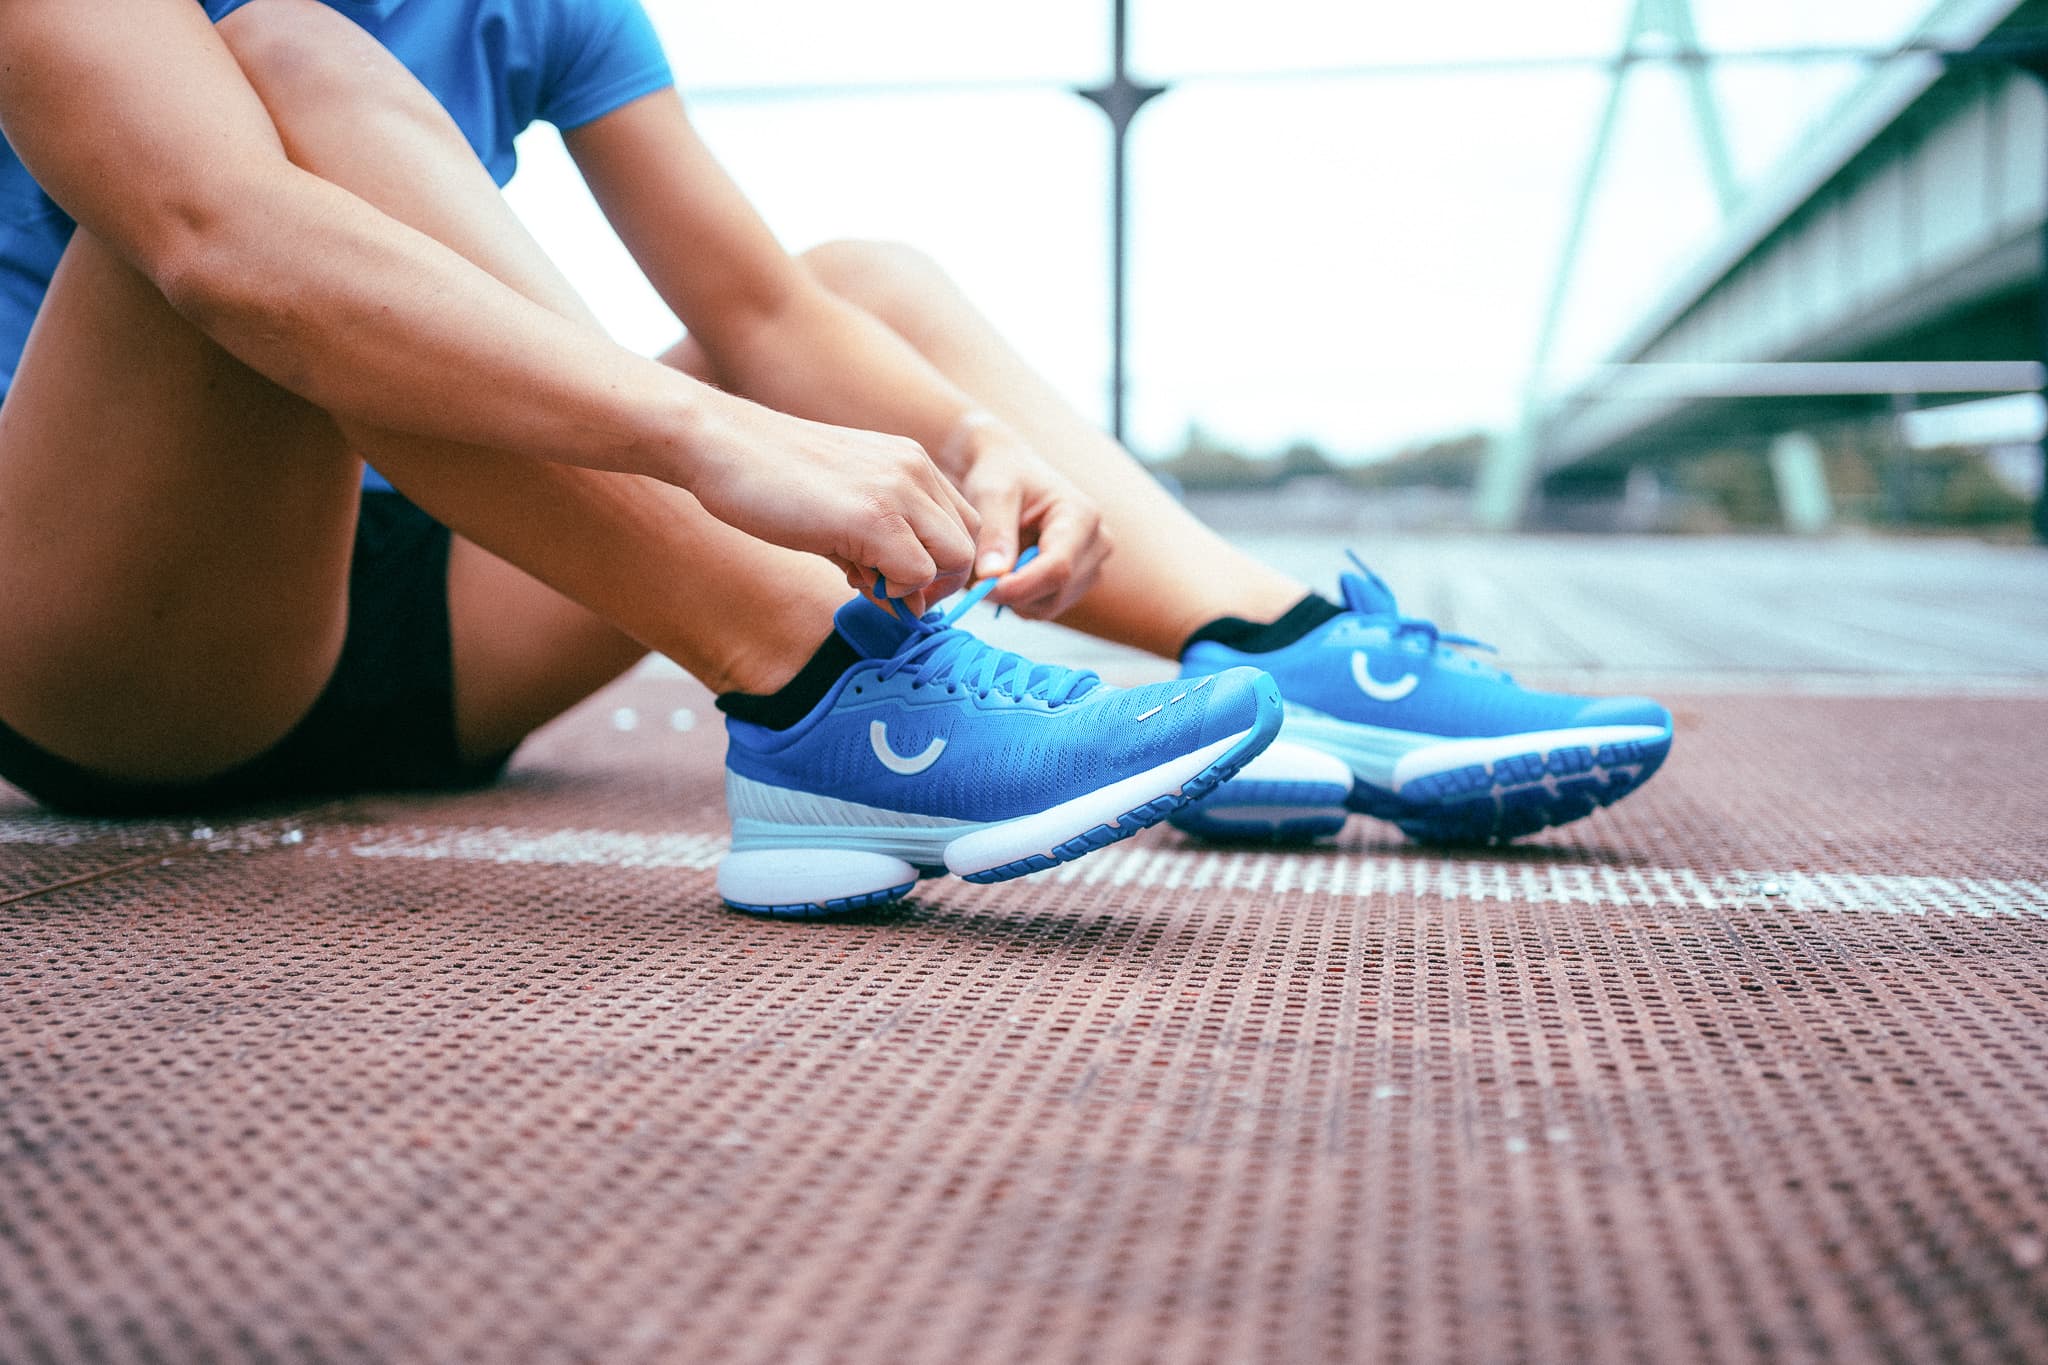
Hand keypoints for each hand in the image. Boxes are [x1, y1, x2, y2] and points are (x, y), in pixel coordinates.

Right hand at [684, 392, 978, 609]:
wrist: (719, 444)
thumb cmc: (767, 479)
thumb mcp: (839, 512)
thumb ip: (880, 554)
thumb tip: (912, 609)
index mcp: (910, 461)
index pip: (965, 524)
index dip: (938, 563)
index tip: (893, 576)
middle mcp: (915, 470)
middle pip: (971, 544)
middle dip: (938, 581)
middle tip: (886, 587)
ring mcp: (898, 490)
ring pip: (956, 559)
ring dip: (918, 585)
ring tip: (864, 578)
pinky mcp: (874, 517)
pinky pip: (917, 573)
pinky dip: (894, 590)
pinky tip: (851, 576)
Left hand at [944, 412, 1111, 618]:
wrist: (1011, 474)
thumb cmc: (1003, 475)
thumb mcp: (993, 493)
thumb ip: (995, 532)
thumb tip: (993, 575)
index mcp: (1082, 516)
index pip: (1058, 567)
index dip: (1020, 586)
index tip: (981, 588)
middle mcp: (1098, 543)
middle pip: (1057, 591)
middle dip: (1013, 593)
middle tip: (978, 578)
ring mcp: (1092, 566)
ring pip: (1051, 605)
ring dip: (1016, 598)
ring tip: (995, 567)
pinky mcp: (1078, 582)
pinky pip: (1046, 608)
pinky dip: (1021, 600)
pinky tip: (1008, 573)